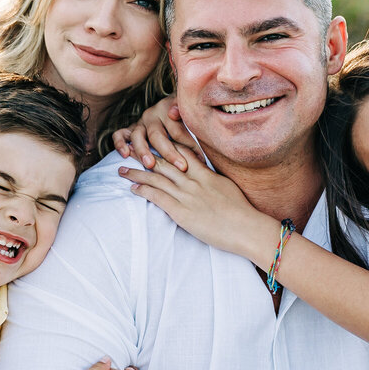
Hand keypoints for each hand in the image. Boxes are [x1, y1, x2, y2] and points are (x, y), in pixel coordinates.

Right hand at [112, 97, 198, 170]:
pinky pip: (119, 134)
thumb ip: (186, 114)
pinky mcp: (130, 129)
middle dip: (170, 153)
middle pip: (157, 135)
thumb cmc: (186, 116)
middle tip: (181, 167)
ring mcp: (140, 122)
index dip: (190, 145)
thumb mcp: (190, 112)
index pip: (177, 129)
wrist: (173, 105)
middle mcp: (152, 114)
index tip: (201, 159)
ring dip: (143, 151)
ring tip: (150, 165)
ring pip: (137, 136)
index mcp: (168, 108)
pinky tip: (125, 155)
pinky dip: (120, 143)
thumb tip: (174, 113)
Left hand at [119, 157, 281, 260]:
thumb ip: (212, 179)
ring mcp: (187, 196)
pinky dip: (143, 190)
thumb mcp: (227, 187)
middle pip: (163, 162)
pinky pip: (158, 197)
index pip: (180, 153)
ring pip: (156, 178)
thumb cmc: (242, 212)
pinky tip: (133, 188)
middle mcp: (194, 181)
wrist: (247, 229)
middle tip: (128, 149)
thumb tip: (206, 176)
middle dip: (143, 155)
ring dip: (136, 173)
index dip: (163, 146)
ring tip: (121, 170)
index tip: (151, 140)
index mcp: (205, 174)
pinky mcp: (182, 212)